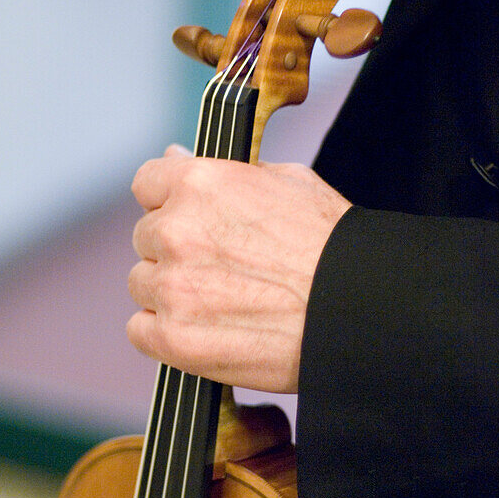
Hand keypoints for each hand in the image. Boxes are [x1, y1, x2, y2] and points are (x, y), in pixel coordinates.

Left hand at [127, 146, 350, 391]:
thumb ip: (221, 174)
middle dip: (176, 250)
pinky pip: (140, 330)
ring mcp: (173, 287)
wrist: (358, 311)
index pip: (147, 184)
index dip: (168, 202)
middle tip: (222, 269)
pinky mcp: (174, 337)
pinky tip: (204, 330)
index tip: (188, 219)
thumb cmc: (333, 249)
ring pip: (143, 284)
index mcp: (200, 185)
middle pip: (146, 238)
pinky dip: (164, 333)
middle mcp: (177, 231)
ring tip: (222, 303)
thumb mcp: (288, 183)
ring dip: (172, 292)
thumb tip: (174, 159)